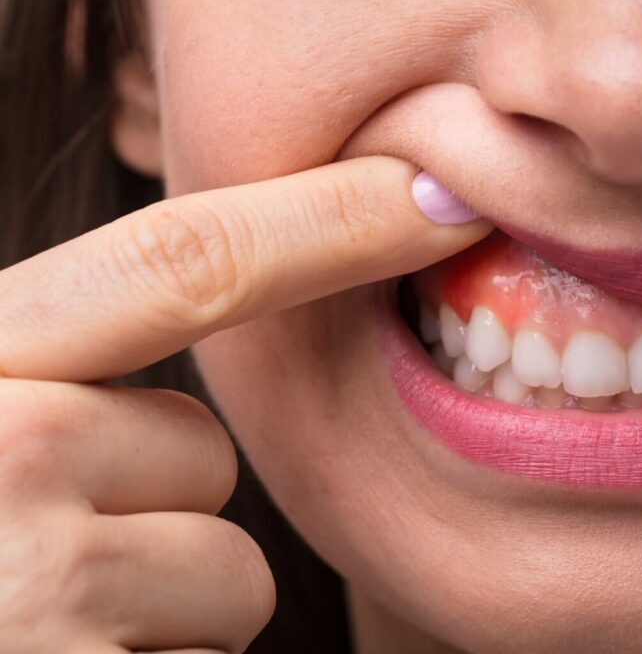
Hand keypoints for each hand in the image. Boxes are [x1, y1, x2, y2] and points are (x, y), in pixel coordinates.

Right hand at [0, 157, 489, 652]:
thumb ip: (57, 378)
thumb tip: (208, 384)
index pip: (181, 264)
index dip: (324, 222)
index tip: (435, 198)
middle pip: (205, 457)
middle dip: (157, 510)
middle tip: (35, 559)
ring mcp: (36, 595)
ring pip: (227, 581)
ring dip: (160, 615)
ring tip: (41, 633)